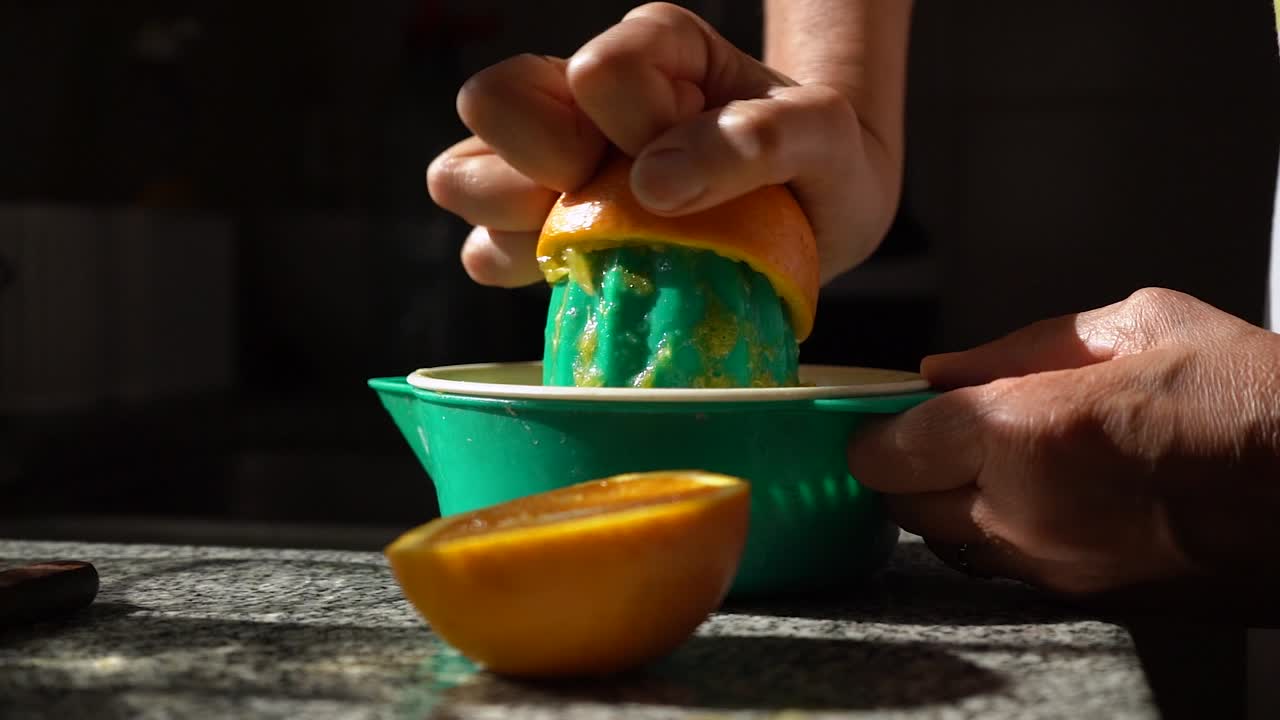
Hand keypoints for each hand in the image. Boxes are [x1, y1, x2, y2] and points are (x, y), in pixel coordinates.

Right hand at [425, 2, 905, 287]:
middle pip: (490, 100)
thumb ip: (760, 138)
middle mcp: (582, 97)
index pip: (599, 74)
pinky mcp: (539, 233)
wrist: (816, 216)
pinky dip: (519, 268)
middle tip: (620, 201)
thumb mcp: (820, 137)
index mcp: (650, 50)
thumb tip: (654, 183)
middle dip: (548, 162)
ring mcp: (550, 164)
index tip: (687, 172)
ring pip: (459, 175)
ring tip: (597, 242)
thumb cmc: (819, 163)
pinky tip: (581, 274)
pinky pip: (480, 252)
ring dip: (519, 221)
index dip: (640, 130)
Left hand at [847, 287, 1279, 599]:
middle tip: (937, 432)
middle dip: (905, 468)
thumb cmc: (1258, 404)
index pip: (887, 450)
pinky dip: (999, 536)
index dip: (873, 430)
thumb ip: (1021, 347)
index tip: (879, 416)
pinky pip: (1006, 570)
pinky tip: (1046, 499)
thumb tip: (945, 369)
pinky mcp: (1088, 602)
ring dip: (949, 505)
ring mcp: (1057, 570)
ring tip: (999, 462)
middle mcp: (1026, 516)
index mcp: (1028, 434)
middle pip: (904, 506)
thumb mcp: (1143, 327)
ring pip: (949, 546)